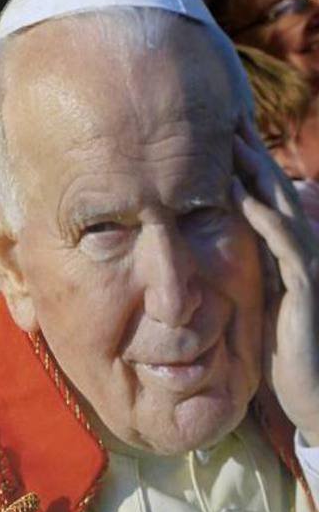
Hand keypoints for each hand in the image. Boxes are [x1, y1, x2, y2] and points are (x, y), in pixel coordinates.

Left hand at [233, 115, 318, 444]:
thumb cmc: (278, 349)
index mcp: (284, 249)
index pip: (264, 196)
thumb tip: (203, 244)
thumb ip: (241, 269)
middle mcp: (300, 249)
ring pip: (279, 206)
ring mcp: (307, 264)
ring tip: (230, 140)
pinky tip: (239, 193)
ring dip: (255, 172)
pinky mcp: (305, 286)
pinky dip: (261, 214)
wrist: (310, 394)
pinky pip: (282, 242)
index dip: (244, 164)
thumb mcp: (253, 299)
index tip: (215, 132)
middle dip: (251, 154)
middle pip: (274, 189)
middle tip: (225, 117)